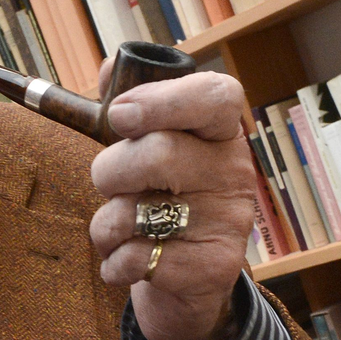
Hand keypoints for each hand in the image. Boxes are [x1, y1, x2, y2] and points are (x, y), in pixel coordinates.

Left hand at [88, 59, 254, 339]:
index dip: (163, 100)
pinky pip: (136, 258)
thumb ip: (124, 102)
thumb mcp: (144, 143)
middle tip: (106, 182)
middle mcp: (234, 169)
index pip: (215, 96)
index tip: (120, 114)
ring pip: (137, 212)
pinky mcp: (215, 266)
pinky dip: (114, 262)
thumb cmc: (156, 192)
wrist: (183, 271)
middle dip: (109, 170)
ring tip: (117, 227)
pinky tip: (127, 260)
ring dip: (106, 223)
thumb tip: (109, 68)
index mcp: (217, 130)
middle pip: (158, 154)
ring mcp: (230, 219)